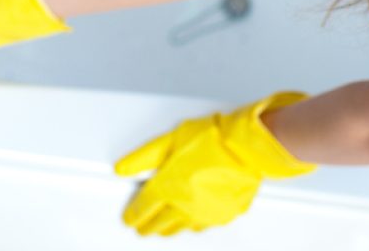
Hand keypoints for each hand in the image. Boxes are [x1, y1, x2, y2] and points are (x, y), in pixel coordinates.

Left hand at [113, 91, 316, 234]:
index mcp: (169, 186)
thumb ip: (145, 156)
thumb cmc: (213, 138)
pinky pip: (201, 225)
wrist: (245, 148)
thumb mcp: (172, 138)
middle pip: (160, 221)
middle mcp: (185, 205)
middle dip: (148, 225)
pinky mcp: (223, 215)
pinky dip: (191, 225)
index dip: (134, 213)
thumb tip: (123, 167)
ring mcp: (205, 213)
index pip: (144, 206)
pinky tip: (189, 224)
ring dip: (168, 229)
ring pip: (180, 227)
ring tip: (161, 230)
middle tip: (140, 227)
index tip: (129, 217)